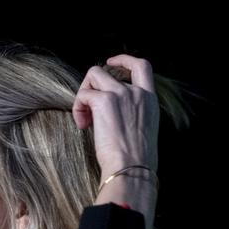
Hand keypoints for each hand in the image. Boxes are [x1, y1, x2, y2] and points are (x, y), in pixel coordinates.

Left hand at [73, 54, 159, 179]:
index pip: (142, 66)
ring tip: (85, 118)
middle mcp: (137, 92)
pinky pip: (83, 94)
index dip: (124, 59)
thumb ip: (131, 111)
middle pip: (107, 70)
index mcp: (150, 99)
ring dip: (83, 94)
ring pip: (93, 75)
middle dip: (92, 85)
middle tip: (88, 108)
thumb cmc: (134, 159)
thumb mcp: (141, 128)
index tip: (110, 62)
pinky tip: (82, 125)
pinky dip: (78, 108)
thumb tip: (108, 107)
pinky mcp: (104, 100)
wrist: (131, 169)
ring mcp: (121, 94)